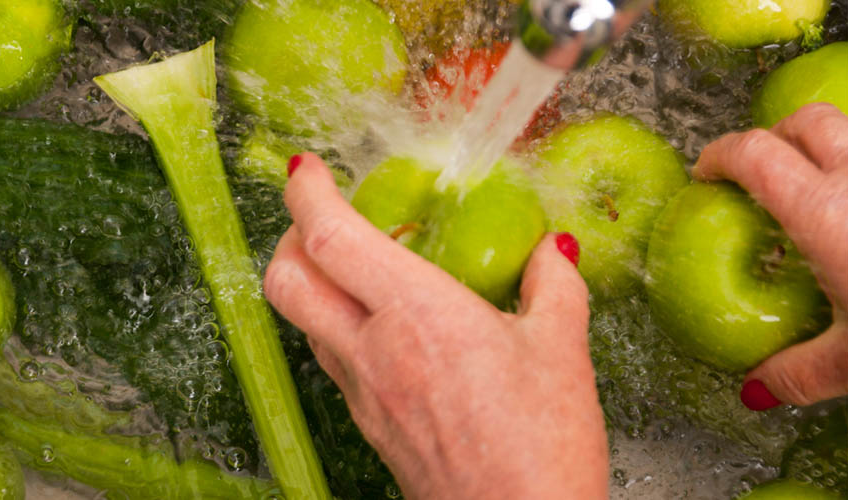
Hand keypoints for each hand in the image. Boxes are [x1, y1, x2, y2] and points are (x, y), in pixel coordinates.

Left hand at [265, 153, 607, 498]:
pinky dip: (335, 325)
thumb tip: (551, 252)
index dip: (306, 194)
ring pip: (301, 321)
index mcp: (417, 314)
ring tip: (353, 266)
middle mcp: (373, 349)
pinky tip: (382, 327)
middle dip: (287, 236)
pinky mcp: (368, 422)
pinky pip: (330, 358)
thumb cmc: (541, 447)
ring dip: (310, 282)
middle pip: (286, 280)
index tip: (307, 168)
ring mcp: (363, 391)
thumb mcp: (561, 351)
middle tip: (319, 217)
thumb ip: (552, 287)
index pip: (330, 238)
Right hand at [693, 103, 847, 408]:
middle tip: (757, 173)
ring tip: (814, 193)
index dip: (720, 154)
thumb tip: (759, 389)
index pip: (755, 153)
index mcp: (825, 212)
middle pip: (806, 122)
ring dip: (824, 150)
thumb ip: (798, 372)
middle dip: (772, 137)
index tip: (707, 173)